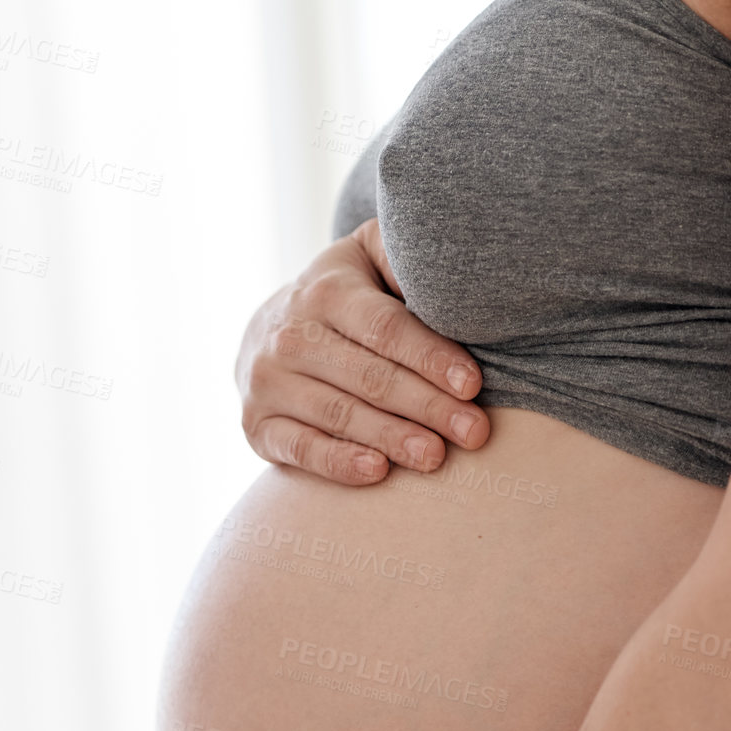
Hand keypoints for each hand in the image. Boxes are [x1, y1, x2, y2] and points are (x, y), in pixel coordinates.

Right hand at [235, 218, 491, 484]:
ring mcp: (268, 382)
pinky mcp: (256, 424)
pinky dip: (337, 462)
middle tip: (472, 432)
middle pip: (369, 377)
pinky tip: (377, 471)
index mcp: (326, 292)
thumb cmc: (345, 296)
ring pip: (339, 415)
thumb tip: (452, 276)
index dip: (430, 357)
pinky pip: (300, 448)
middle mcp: (290, 336)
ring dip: (392, 438)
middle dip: (427, 406)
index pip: (385, 328)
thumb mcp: (370, 259)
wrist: (269, 328)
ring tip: (437, 457)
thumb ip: (404, 258)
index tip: (473, 385)